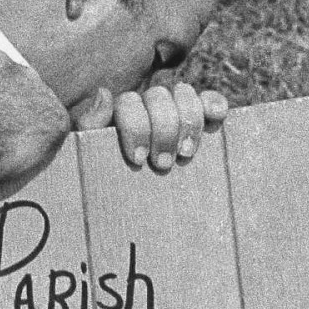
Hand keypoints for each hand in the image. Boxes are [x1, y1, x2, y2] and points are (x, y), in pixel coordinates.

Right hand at [0, 49, 71, 185]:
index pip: (4, 73)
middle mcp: (22, 70)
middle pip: (26, 89)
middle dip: (18, 108)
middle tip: (5, 133)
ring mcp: (42, 93)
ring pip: (43, 110)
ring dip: (33, 127)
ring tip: (13, 148)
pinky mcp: (56, 120)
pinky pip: (56, 132)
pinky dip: (46, 145)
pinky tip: (26, 155)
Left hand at [75, 80, 227, 171]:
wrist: (137, 216)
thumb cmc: (111, 183)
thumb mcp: (94, 159)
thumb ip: (91, 127)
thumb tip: (104, 92)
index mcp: (121, 115)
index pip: (129, 102)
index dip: (135, 127)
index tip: (138, 160)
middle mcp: (148, 107)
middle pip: (158, 97)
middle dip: (163, 130)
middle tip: (162, 164)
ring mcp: (175, 111)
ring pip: (184, 93)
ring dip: (188, 120)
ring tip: (185, 153)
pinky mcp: (200, 119)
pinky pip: (209, 100)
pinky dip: (214, 104)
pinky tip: (217, 117)